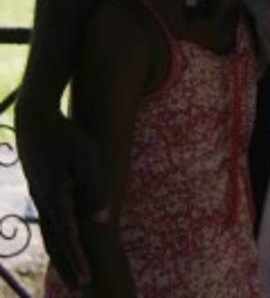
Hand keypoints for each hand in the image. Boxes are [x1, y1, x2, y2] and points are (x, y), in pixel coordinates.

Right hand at [16, 103, 108, 287]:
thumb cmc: (66, 135)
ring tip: (71, 273)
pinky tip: (60, 243)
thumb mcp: (87, 158)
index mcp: (57, 196)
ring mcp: (39, 196)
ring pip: (49, 232)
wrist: (34, 119)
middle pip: (56, 240)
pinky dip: (54, 237)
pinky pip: (47, 221)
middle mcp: (44, 201)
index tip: (87, 278)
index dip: (78, 258)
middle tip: (81, 286)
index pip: (69, 235)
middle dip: (69, 263)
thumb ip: (95, 190)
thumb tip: (104, 222)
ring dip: (60, 253)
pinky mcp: (40, 190)